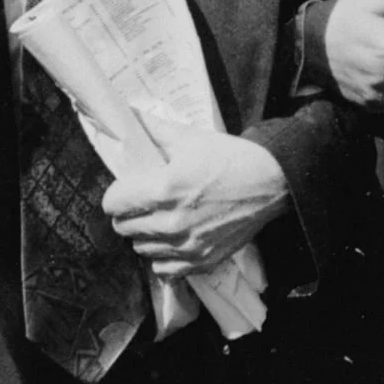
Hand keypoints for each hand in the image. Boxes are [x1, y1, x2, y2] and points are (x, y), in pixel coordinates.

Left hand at [102, 128, 290, 278]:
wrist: (271, 184)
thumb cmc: (230, 158)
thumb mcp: (189, 138)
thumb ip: (153, 129)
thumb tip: (129, 114)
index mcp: (164, 189)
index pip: (113, 203)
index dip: (116, 194)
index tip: (127, 189)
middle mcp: (172, 222)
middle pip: (123, 228)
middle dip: (128, 213)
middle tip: (143, 202)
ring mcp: (187, 246)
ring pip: (140, 249)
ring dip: (144, 235)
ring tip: (159, 220)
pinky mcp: (202, 261)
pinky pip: (163, 269)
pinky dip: (162, 257)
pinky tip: (171, 241)